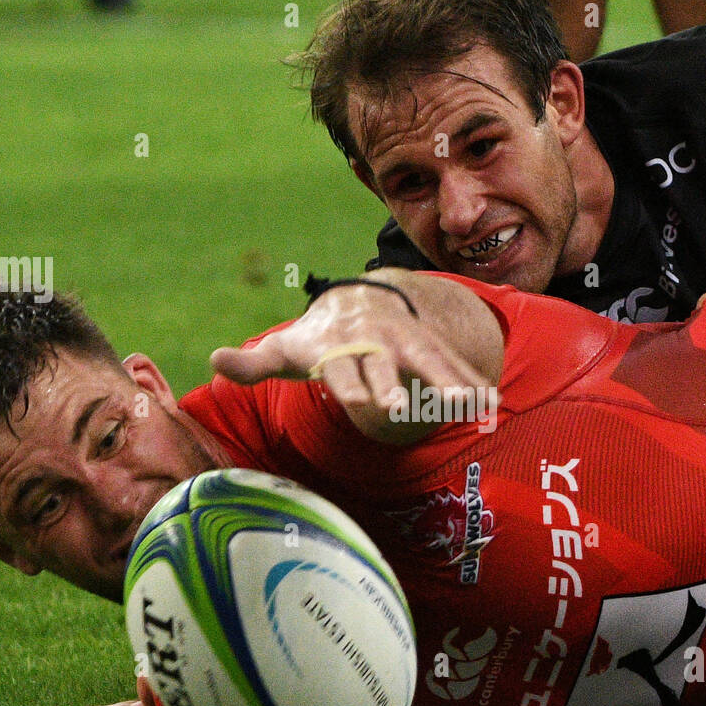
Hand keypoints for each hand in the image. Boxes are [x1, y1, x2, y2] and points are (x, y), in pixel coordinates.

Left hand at [210, 272, 486, 415]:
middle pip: (384, 366)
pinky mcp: (428, 347)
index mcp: (337, 346)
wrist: (357, 299)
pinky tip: (492, 404)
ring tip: (471, 405)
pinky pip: (452, 365)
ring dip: (448, 382)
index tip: (362, 401)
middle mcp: (373, 342)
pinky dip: (472, 382)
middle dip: (393, 384)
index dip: (351, 384)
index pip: (341, 368)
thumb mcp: (283, 349)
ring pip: (428, 362)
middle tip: (401, 406)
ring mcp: (404, 343)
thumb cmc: (315, 337)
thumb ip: (252, 363)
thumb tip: (214, 361)